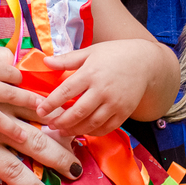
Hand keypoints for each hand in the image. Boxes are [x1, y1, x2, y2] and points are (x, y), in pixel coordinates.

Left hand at [37, 41, 162, 136]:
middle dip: (61, 121)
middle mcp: (102, 90)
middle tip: (50, 125)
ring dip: (74, 130)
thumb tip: (45, 62)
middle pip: (77, 112)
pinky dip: (92, 132)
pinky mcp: (124, 112)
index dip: (51, 103)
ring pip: (91, 123)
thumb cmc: (115, 54)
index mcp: (91, 73)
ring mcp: (115, 103)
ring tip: (62, 131)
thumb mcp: (90, 52)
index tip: (40, 111)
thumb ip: (67, 60)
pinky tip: (82, 131)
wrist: (145, 63)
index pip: (66, 91)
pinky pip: (106, 128)